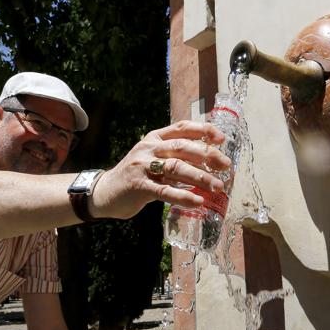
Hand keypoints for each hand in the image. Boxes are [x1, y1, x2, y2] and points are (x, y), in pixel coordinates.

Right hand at [89, 120, 231, 219]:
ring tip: (217, 186)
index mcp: (154, 138)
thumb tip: (207, 159)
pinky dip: (183, 196)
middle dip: (208, 155)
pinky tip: (198, 202)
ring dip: (200, 177)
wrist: (104, 192)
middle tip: (226, 166)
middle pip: (183, 147)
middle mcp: (149, 148)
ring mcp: (143, 166)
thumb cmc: (135, 176)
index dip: (203, 130)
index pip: (182, 127)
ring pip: (177, 168)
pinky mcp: (139, 186)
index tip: (221, 139)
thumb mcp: (152, 158)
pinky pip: (165, 191)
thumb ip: (173, 155)